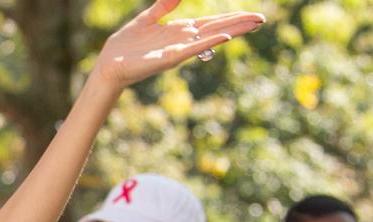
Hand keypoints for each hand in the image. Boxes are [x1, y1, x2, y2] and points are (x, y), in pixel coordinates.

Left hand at [92, 1, 265, 90]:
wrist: (110, 63)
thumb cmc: (127, 44)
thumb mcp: (147, 19)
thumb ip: (164, 6)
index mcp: (180, 30)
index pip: (212, 22)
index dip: (232, 18)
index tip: (252, 16)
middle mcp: (183, 40)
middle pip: (217, 29)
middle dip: (239, 24)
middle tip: (262, 20)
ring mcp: (178, 49)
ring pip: (210, 38)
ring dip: (231, 31)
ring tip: (252, 25)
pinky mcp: (168, 58)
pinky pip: (192, 49)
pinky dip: (208, 43)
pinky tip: (223, 37)